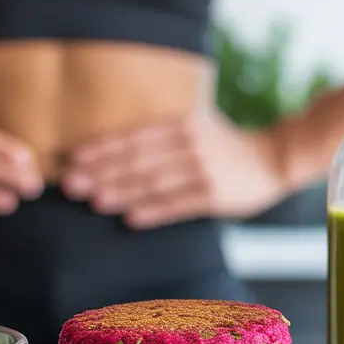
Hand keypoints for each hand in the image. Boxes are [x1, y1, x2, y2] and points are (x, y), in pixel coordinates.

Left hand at [61, 112, 290, 228]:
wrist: (273, 158)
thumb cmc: (223, 143)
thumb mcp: (195, 123)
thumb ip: (160, 131)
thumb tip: (112, 144)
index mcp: (180, 123)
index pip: (132, 136)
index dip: (101, 147)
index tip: (72, 158)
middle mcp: (189, 144)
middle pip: (137, 160)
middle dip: (101, 172)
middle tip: (71, 185)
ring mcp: (202, 170)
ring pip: (153, 183)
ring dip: (121, 192)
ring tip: (93, 202)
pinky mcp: (214, 196)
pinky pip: (177, 206)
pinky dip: (152, 212)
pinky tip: (130, 219)